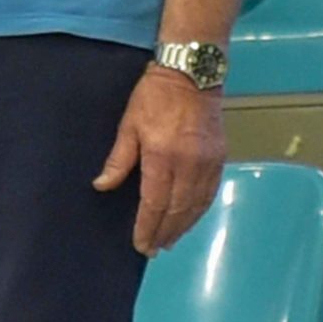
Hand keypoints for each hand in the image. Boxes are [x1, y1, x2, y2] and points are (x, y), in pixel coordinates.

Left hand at [92, 65, 225, 255]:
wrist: (191, 73)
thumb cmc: (153, 96)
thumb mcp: (129, 124)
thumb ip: (119, 159)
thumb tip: (102, 186)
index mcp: (162, 156)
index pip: (154, 203)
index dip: (147, 227)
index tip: (141, 244)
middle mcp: (189, 165)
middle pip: (177, 209)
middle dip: (165, 232)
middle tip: (154, 248)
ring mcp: (208, 163)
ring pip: (196, 205)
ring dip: (183, 226)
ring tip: (170, 239)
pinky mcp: (220, 158)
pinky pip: (210, 192)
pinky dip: (199, 210)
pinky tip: (190, 217)